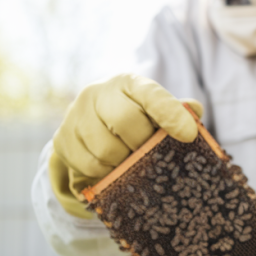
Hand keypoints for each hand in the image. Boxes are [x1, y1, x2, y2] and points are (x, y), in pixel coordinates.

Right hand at [49, 73, 202, 217]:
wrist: (94, 123)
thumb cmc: (137, 118)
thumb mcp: (157, 111)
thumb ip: (178, 111)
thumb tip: (193, 110)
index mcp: (129, 83)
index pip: (152, 95)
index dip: (171, 115)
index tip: (188, 136)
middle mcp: (97, 93)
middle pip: (125, 122)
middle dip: (142, 144)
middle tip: (150, 155)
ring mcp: (75, 115)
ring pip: (105, 149)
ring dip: (124, 163)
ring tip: (132, 162)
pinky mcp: (62, 139)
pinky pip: (88, 166)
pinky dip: (106, 173)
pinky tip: (113, 168)